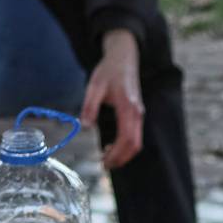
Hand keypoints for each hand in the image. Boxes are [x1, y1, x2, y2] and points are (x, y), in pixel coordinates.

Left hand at [83, 29, 144, 169]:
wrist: (124, 57)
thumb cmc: (109, 70)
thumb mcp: (94, 86)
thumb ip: (89, 107)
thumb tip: (83, 126)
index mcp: (128, 107)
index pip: (126, 139)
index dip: (116, 154)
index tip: (104, 161)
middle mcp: (137, 113)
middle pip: (134, 145)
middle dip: (121, 159)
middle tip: (104, 165)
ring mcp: (139, 115)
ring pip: (137, 143)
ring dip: (123, 154)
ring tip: (106, 158)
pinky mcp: (137, 115)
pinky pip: (135, 136)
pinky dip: (125, 146)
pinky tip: (111, 146)